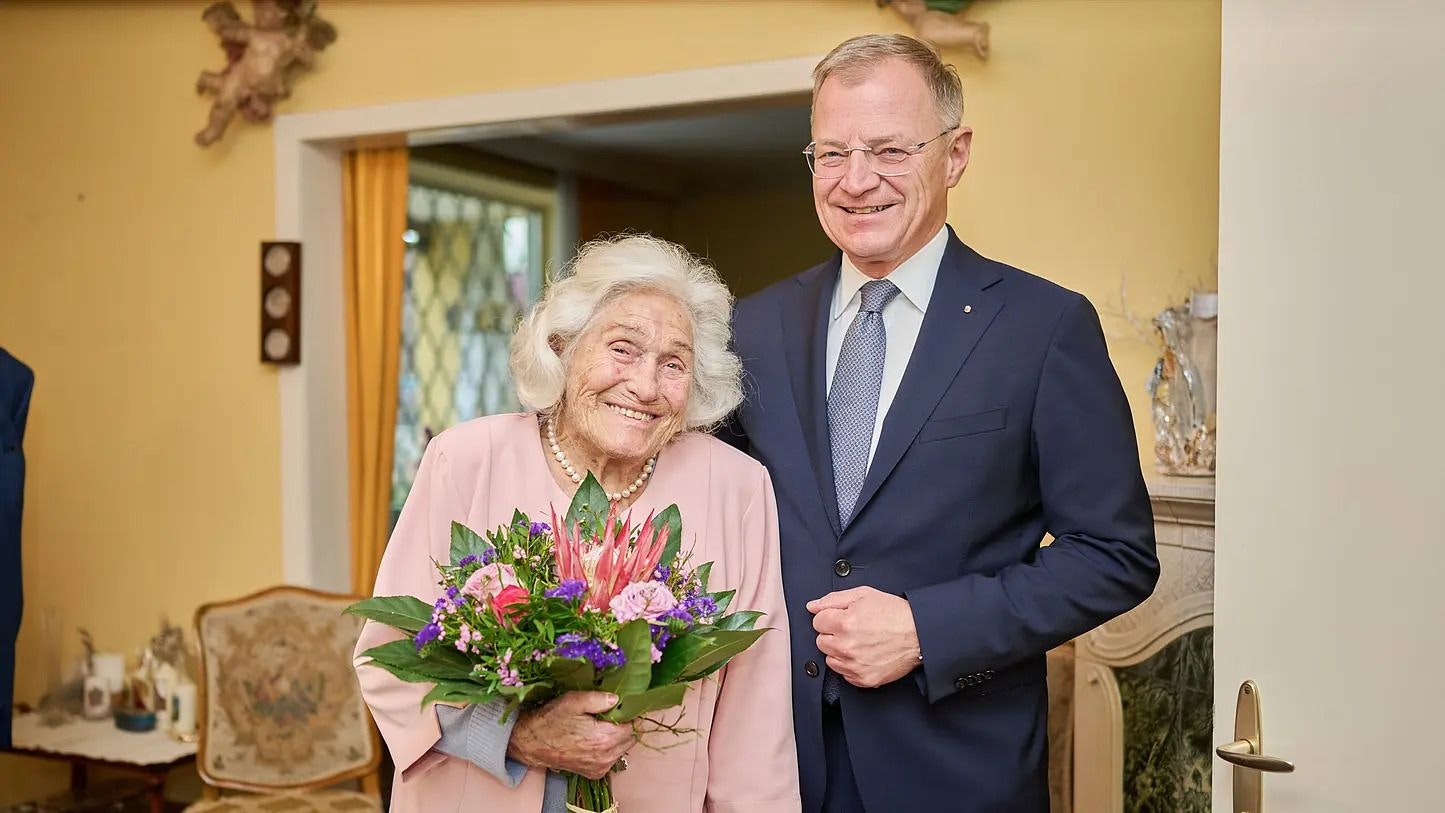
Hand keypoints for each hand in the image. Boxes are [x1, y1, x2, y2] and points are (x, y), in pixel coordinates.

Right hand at [507, 691, 632, 778]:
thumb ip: (598, 699)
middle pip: (631, 738)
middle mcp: (605, 757)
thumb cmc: (551, 720)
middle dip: (626, 724)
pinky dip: (610, 748)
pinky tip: (596, 738)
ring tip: (602, 725)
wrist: (532, 743)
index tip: (624, 704)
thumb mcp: (573, 701)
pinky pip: (612, 758)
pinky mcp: (595, 773)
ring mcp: (600, 767)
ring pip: (623, 749)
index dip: (631, 712)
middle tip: (613, 713)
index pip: (634, 725)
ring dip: (618, 737)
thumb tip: (618, 699)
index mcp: (604, 738)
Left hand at [808, 586, 921, 688]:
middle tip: (853, 629)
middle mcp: (847, 646)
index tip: (842, 617)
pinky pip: (843, 674)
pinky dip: (850, 665)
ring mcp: (855, 665)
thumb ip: (833, 599)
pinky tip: (864, 654)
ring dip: (840, 650)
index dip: (830, 617)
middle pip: (821, 641)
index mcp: (845, 623)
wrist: (919, 635)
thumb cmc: (895, 614)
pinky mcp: (863, 679)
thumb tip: (812, 606)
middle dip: (833, 634)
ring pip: (830, 659)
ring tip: (859, 641)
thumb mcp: (864, 595)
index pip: (817, 622)